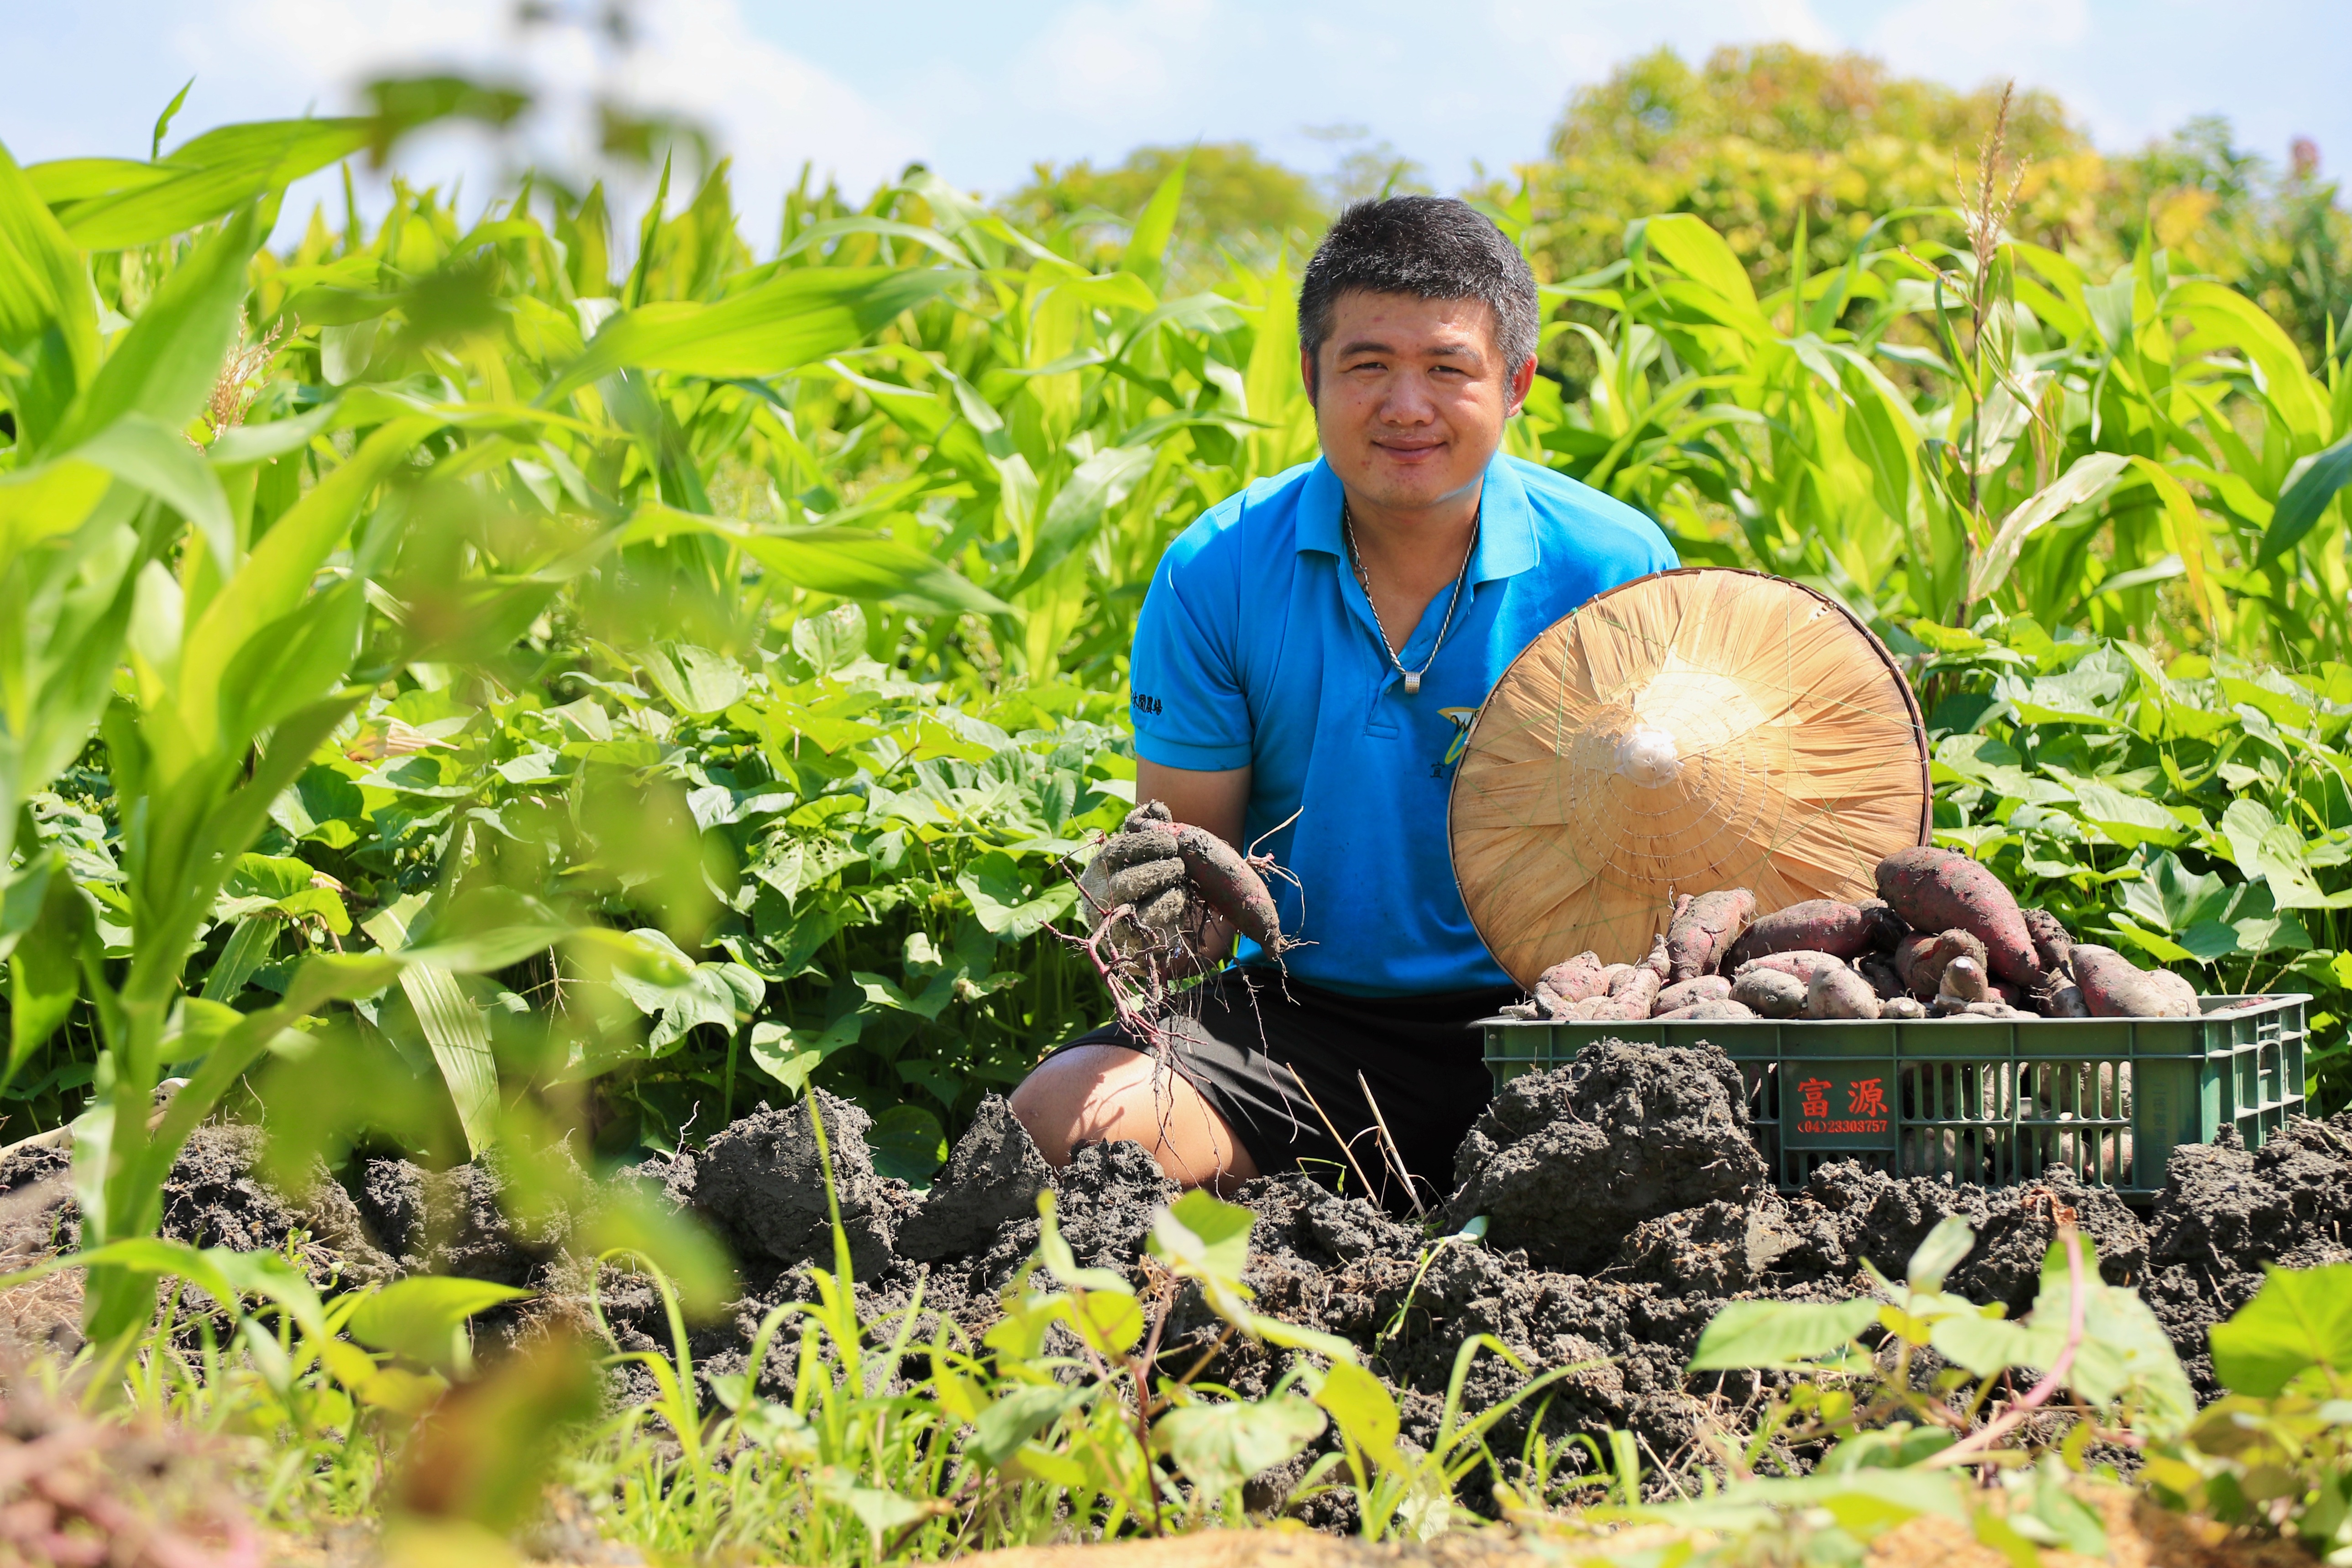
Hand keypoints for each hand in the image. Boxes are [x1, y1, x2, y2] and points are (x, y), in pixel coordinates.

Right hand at [1078, 801, 1201, 972]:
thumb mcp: (1149, 857)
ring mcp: (1108, 918)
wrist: (1153, 933)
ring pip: (1132, 896)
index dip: (1143, 843)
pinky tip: (1179, 896)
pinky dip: (1167, 903)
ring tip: (1180, 876)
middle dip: (1157, 867)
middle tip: (1179, 863)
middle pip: (1124, 877)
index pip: (1115, 851)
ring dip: (1161, 883)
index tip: (1170, 841)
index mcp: (1100, 869)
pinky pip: (1146, 918)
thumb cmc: (1150, 886)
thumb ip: (1151, 830)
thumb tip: (1155, 806)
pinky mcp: (1126, 938)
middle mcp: (1097, 893)